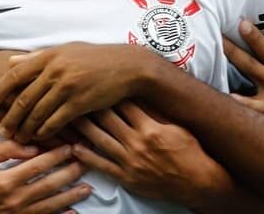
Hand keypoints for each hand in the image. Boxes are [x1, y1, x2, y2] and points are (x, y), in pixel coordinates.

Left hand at [0, 42, 161, 142]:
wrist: (126, 66)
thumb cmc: (94, 58)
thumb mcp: (64, 50)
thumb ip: (36, 57)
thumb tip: (9, 62)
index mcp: (49, 55)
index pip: (15, 74)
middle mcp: (55, 70)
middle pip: (23, 98)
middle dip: (10, 117)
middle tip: (2, 129)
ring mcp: (67, 87)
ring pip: (37, 113)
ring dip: (25, 128)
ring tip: (17, 138)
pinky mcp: (79, 103)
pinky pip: (56, 122)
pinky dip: (44, 132)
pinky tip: (39, 138)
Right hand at [0, 141, 91, 213]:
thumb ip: (7, 149)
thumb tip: (31, 147)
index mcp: (5, 181)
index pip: (38, 166)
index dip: (56, 155)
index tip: (70, 147)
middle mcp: (14, 200)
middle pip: (50, 185)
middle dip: (70, 173)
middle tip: (86, 163)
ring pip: (50, 205)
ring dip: (71, 196)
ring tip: (87, 187)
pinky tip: (72, 213)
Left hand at [72, 101, 235, 207]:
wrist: (198, 182)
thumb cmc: (190, 151)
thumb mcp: (175, 126)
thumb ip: (155, 112)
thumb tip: (141, 93)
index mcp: (150, 127)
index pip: (123, 104)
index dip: (105, 91)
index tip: (90, 80)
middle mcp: (138, 142)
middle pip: (107, 119)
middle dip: (87, 105)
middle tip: (68, 92)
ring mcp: (131, 161)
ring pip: (100, 140)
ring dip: (81, 128)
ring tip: (64, 117)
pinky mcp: (127, 178)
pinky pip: (102, 165)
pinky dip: (87, 156)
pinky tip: (73, 148)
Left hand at [223, 20, 263, 144]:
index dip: (252, 36)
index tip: (239, 22)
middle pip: (250, 62)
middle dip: (232, 49)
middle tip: (216, 35)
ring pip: (250, 81)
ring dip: (230, 74)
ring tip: (209, 66)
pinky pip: (256, 109)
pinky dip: (242, 105)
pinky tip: (227, 101)